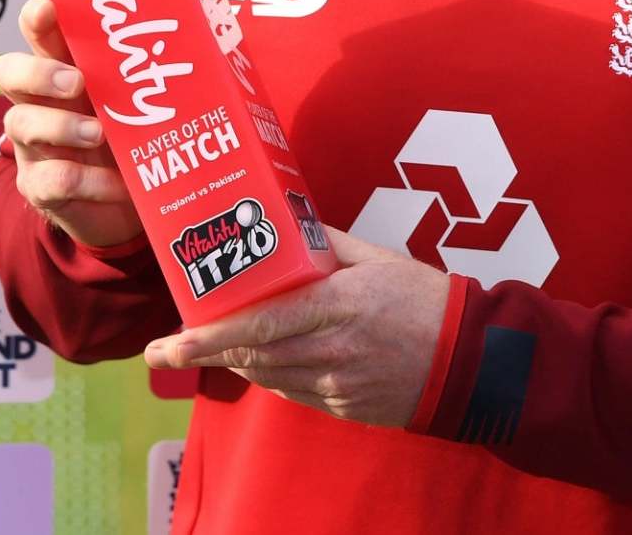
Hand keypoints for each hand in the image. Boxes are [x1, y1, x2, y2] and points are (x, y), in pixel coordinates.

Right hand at [0, 0, 143, 250]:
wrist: (128, 205)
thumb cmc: (138, 133)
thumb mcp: (148, 96)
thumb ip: (162, 65)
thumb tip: (216, 25)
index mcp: (66, 66)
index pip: (39, 30)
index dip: (37, 16)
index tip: (50, 9)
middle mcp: (41, 100)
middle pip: (9, 71)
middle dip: (39, 73)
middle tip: (78, 83)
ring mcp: (35, 144)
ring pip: (21, 124)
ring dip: (62, 127)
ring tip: (100, 134)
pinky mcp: (40, 187)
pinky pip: (50, 181)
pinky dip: (87, 182)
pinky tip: (119, 184)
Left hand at [142, 227, 451, 427]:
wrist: (469, 360)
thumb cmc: (426, 300)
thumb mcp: (379, 258)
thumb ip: (331, 243)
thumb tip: (291, 223)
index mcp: (338, 306)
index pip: (262, 324)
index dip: (213, 335)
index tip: (174, 338)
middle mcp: (331, 350)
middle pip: (253, 356)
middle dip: (203, 354)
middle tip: (162, 350)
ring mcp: (336, 385)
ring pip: (267, 376)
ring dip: (231, 363)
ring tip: (199, 350)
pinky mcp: (343, 407)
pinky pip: (292, 392)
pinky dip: (266, 376)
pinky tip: (251, 362)